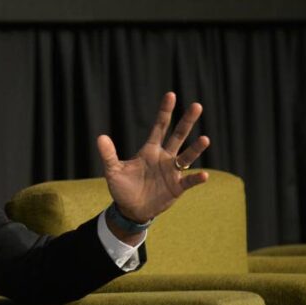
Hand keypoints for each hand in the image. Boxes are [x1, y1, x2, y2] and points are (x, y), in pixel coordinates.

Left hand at [97, 92, 209, 232]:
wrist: (130, 209)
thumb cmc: (122, 188)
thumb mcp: (113, 171)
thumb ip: (109, 154)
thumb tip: (100, 137)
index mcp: (150, 150)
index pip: (159, 127)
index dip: (165, 112)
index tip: (171, 95)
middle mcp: (164, 157)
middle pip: (178, 136)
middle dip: (187, 121)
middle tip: (197, 106)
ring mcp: (172, 172)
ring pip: (186, 157)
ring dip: (196, 149)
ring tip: (205, 139)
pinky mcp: (176, 187)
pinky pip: (188, 181)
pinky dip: (196, 178)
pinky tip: (204, 175)